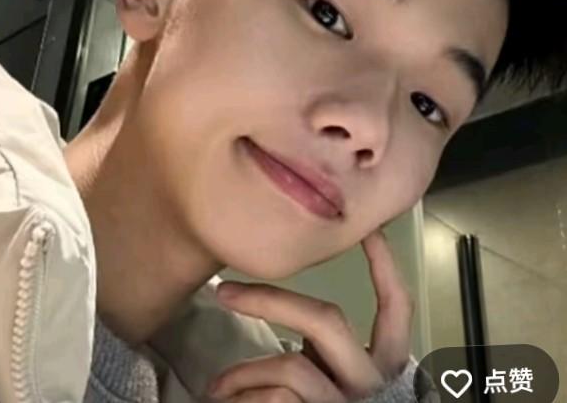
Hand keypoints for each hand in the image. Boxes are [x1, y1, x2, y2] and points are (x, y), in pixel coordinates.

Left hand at [207, 230, 413, 402]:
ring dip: (244, 373)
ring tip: (218, 389)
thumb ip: (324, 354)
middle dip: (269, 299)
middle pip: (326, 320)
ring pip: (292, 367)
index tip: (367, 227)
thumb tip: (287, 328)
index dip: (385, 265)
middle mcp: (374, 384)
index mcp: (388, 367)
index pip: (396, 307)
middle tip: (222, 291)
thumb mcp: (336, 382)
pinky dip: (246, 397)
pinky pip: (275, 399)